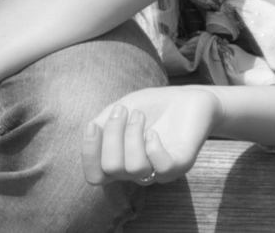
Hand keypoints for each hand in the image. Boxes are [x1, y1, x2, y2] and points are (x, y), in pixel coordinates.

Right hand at [82, 87, 221, 185]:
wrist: (185, 98)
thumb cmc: (150, 106)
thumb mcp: (118, 111)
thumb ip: (102, 125)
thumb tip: (90, 132)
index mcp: (120, 161)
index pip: (94, 176)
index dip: (88, 153)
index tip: (93, 124)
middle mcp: (137, 172)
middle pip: (110, 168)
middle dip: (112, 132)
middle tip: (123, 110)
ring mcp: (159, 170)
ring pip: (135, 167)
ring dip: (133, 133)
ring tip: (140, 115)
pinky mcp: (180, 163)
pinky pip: (161, 166)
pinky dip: (153, 145)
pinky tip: (155, 132)